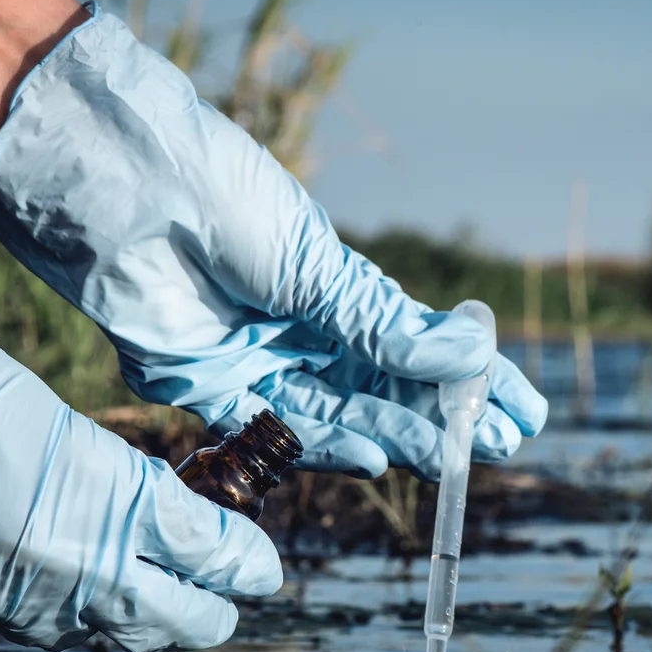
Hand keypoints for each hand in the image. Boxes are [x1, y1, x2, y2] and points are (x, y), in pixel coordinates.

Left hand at [0, 4, 547, 481]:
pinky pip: (278, 431)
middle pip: (386, 388)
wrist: (128, 192)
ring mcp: (258, 361)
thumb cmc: (226, 201)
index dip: (472, 378)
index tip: (524, 407)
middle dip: (446, 417)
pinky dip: (329, 447)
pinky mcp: (209, 389)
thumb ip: (384, 325)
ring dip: (399, 437)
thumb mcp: (317, 265)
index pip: (418, 344)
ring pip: (342, 415)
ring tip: (453, 457)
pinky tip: (379, 459)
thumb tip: (473, 355)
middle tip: (501, 446)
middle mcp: (301, 329)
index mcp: (333, 287)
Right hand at [0, 207, 281, 651]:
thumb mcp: (49, 415)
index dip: (246, 562)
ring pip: (102, 636)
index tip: (263, 566)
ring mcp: (0, 602)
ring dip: (138, 618)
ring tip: (155, 592)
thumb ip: (111, 481)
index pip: (208, 554)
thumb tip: (157, 522)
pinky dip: (60, 613)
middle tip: (225, 590)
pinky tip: (63, 587)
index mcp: (103, 499)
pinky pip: (26, 631)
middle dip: (210, 609)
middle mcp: (62, 568)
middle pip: (174, 622)